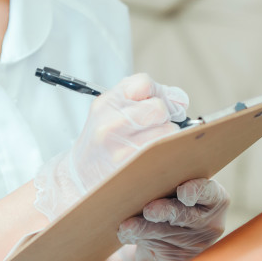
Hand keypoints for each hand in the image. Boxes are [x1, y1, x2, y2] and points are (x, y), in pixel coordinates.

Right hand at [35, 74, 188, 220]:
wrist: (80, 176)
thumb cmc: (102, 140)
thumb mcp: (112, 109)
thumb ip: (146, 94)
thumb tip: (181, 100)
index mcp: (106, 104)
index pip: (144, 84)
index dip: (156, 92)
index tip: (152, 103)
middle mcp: (111, 124)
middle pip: (160, 108)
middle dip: (162, 116)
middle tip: (151, 125)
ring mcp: (122, 149)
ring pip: (168, 131)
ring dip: (165, 136)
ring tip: (149, 142)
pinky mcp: (134, 169)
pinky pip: (166, 152)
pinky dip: (166, 152)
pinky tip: (152, 155)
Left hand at [117, 177, 229, 260]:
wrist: (165, 226)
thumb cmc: (168, 192)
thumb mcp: (170, 181)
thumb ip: (161, 172)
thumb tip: (133, 161)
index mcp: (215, 197)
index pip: (210, 192)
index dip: (197, 191)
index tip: (183, 193)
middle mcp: (212, 222)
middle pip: (186, 216)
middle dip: (165, 212)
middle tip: (148, 210)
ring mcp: (198, 243)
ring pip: (168, 235)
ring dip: (145, 230)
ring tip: (127, 226)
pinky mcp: (182, 257)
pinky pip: (160, 249)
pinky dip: (142, 240)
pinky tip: (129, 234)